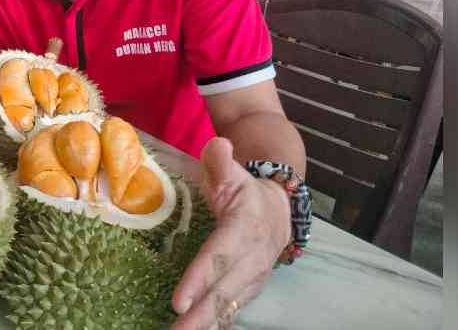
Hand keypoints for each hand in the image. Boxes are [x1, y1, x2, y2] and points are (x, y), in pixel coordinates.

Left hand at [171, 138, 289, 329]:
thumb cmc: (246, 188)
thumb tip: (218, 145)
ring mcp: (254, 276)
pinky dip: (218, 323)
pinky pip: (234, 309)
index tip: (179, 299)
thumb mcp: (233, 171)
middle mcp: (253, 256)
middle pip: (225, 289)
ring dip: (207, 324)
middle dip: (201, 314)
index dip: (201, 278)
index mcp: (246, 226)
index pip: (220, 255)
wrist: (279, 205)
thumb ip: (221, 160)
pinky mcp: (251, 287)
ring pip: (230, 304)